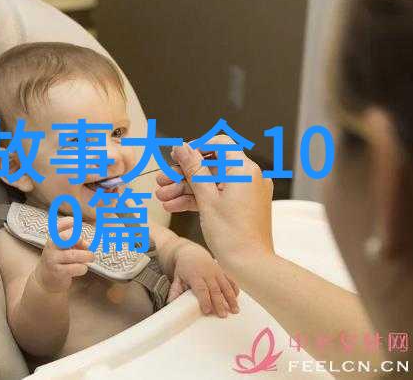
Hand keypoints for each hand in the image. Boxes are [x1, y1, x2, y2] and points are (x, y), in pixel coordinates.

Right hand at [34, 217, 94, 293]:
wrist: (46, 279)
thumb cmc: (59, 260)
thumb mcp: (64, 247)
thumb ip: (76, 242)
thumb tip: (88, 244)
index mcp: (53, 238)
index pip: (59, 225)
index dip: (68, 222)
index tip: (77, 222)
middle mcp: (51, 246)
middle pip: (66, 237)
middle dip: (80, 240)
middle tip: (87, 246)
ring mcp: (53, 259)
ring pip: (72, 255)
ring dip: (86, 256)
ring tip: (91, 258)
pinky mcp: (57, 272)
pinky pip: (74, 268)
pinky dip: (82, 268)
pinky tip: (83, 268)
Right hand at [155, 136, 274, 263]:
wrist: (250, 266)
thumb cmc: (233, 235)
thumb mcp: (206, 198)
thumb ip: (194, 169)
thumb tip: (182, 148)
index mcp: (244, 170)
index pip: (220, 145)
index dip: (196, 148)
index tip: (177, 156)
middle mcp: (249, 178)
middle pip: (212, 166)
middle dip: (184, 174)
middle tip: (163, 181)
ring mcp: (246, 194)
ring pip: (211, 184)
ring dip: (185, 190)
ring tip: (163, 198)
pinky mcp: (242, 208)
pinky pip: (218, 197)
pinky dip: (198, 200)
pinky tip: (175, 206)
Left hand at [167, 241, 239, 316]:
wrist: (191, 252)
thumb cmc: (183, 268)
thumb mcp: (177, 278)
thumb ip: (175, 291)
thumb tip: (171, 305)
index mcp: (195, 275)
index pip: (201, 289)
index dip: (204, 300)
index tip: (207, 311)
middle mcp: (207, 273)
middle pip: (215, 289)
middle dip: (219, 303)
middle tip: (223, 315)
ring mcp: (216, 272)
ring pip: (225, 286)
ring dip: (231, 298)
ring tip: (235, 311)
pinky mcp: (222, 271)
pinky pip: (230, 280)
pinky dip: (234, 289)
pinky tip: (237, 299)